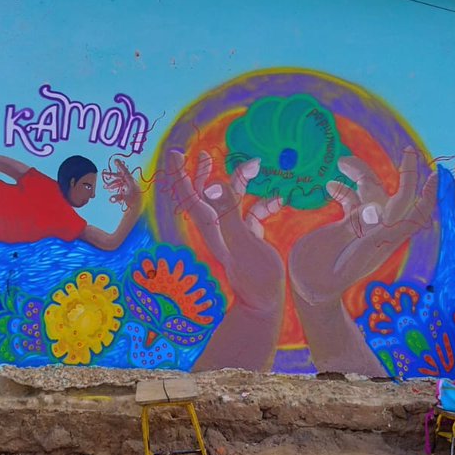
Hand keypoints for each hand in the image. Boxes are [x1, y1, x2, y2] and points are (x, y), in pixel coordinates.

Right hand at [103, 158, 141, 210]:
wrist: (139, 207)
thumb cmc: (133, 202)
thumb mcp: (125, 199)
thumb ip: (117, 198)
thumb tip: (110, 199)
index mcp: (132, 182)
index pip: (125, 172)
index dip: (120, 165)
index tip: (115, 160)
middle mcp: (131, 182)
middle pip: (120, 176)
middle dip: (111, 175)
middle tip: (103, 174)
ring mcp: (129, 186)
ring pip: (119, 182)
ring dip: (112, 184)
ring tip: (105, 187)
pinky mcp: (128, 189)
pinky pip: (120, 186)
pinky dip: (115, 187)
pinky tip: (111, 190)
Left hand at [165, 150, 282, 296]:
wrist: (264, 301)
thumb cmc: (253, 276)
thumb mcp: (242, 243)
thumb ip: (229, 213)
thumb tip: (216, 186)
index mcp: (210, 224)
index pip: (189, 194)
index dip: (181, 173)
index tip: (176, 153)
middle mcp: (218, 225)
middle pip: (205, 193)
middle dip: (205, 172)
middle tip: (206, 154)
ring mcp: (233, 230)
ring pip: (231, 198)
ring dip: (241, 181)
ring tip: (255, 165)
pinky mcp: (248, 236)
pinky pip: (251, 212)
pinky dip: (264, 202)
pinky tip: (278, 201)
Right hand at [288, 146, 435, 375]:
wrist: (311, 289)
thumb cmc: (325, 277)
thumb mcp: (340, 253)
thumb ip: (355, 228)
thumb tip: (373, 208)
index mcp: (383, 238)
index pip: (414, 213)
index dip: (427, 196)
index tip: (436, 176)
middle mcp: (378, 228)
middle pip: (396, 195)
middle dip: (405, 172)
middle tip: (409, 151)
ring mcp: (363, 226)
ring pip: (370, 192)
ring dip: (360, 174)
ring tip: (341, 162)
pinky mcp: (347, 226)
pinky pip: (351, 201)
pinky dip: (343, 190)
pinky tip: (330, 186)